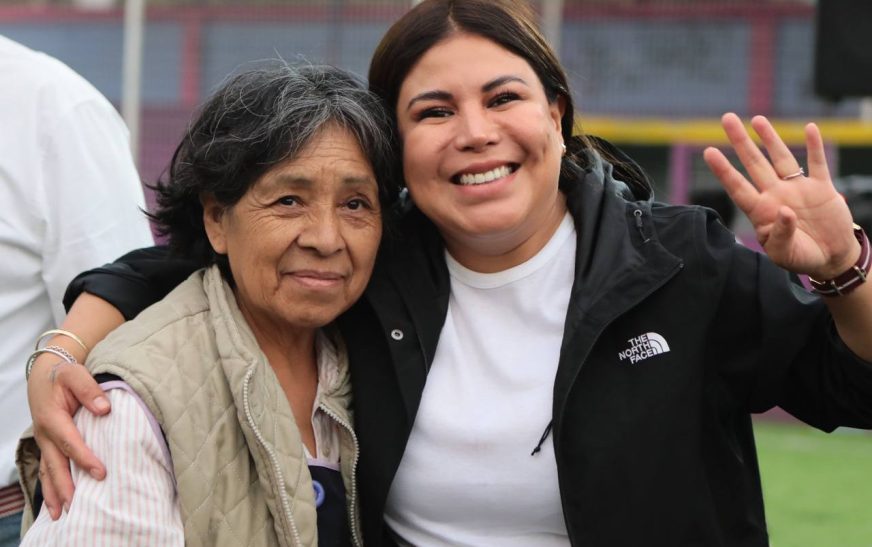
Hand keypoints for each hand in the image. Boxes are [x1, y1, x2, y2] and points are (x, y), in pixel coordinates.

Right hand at [27, 354, 109, 518]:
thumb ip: (89, 389)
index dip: (84, 458)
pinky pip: (47, 468)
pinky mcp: (47, 445)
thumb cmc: (63, 374)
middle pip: (55, 464)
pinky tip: (56, 502)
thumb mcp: (75, 374)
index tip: (100, 473)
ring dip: (54, 492)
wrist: (45, 374)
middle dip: (65, 485)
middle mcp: (45, 433)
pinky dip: (50, 486)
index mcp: (52, 417)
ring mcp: (44, 441)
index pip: (70, 442)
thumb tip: (104, 409)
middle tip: (77, 505)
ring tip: (61, 514)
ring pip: (47, 470)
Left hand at [703, 113, 860, 279]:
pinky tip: (809, 129)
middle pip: (754, 163)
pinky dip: (814, 146)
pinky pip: (817, 163)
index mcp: (761, 211)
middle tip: (727, 118)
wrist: (830, 258)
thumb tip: (784, 211)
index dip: (723, 170)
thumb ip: (781, 234)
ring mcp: (797, 189)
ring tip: (757, 119)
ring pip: (781, 158)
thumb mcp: (786, 254)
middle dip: (740, 142)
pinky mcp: (822, 188)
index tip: (708, 152)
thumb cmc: (801, 257)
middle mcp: (775, 195)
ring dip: (770, 138)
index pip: (738, 187)